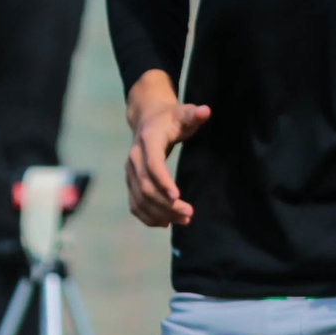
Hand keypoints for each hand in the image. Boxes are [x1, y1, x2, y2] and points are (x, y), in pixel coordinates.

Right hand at [124, 70, 209, 226]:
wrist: (147, 119)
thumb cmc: (170, 118)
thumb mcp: (183, 113)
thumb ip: (194, 114)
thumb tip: (205, 111)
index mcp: (147, 141)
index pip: (153, 165)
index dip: (163, 182)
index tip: (178, 197)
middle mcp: (134, 158)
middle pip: (146, 187)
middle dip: (166, 204)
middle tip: (189, 213)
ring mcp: (130, 172)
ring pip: (139, 199)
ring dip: (159, 213)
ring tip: (183, 219)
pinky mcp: (130, 182)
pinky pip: (134, 204)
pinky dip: (148, 217)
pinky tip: (166, 223)